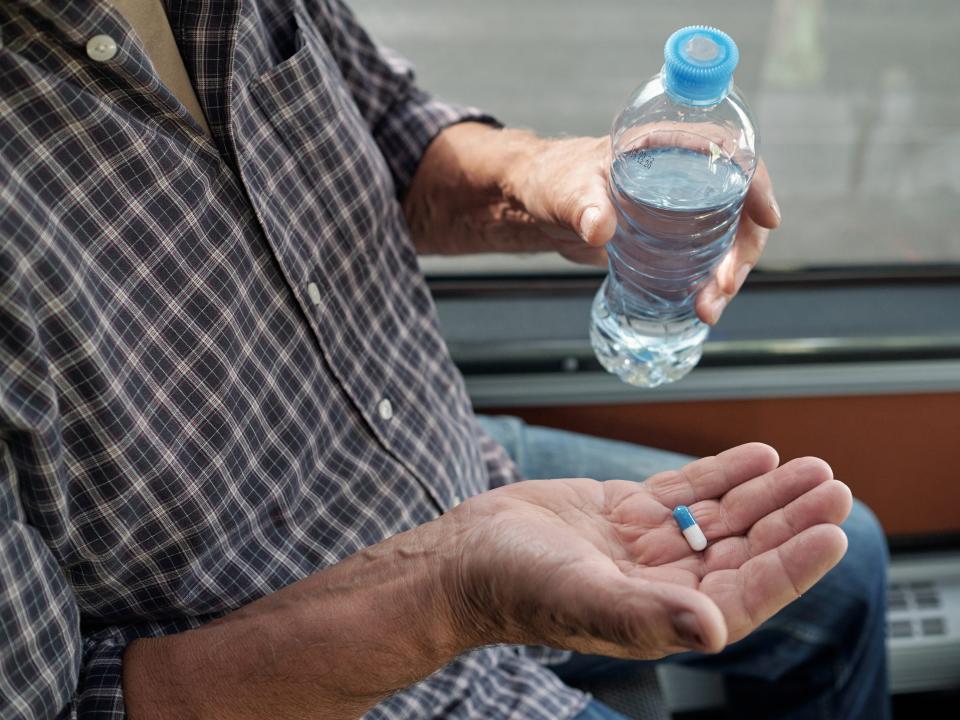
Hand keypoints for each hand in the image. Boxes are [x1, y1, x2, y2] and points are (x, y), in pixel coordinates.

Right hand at [443, 443, 849, 657]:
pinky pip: (685, 490)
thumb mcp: (582, 597)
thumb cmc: (514, 586)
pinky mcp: (625, 512)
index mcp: (663, 616)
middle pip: (743, 549)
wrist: (466, 556)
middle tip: (832, 486)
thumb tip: (713, 632)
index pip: (746, 593)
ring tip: (806, 467)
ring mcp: (646, 545)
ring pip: (721, 516)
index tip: (834, 533)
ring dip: (764, 493)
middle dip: (788, 519)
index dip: (792, 565)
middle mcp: (663, 583)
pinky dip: (721, 473)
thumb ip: (647, 614)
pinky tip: (753, 456)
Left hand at [504, 134, 781, 324]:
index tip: (768, 218)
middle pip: (738, 207)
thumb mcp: (565, 191)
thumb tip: (599, 227)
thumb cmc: (552, 181)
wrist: (537, 205)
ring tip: (709, 308)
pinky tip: (701, 306)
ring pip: (726, 238)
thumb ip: (581, 205)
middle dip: (742, 251)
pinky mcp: (670, 236)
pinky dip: (709, 282)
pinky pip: (705, 256)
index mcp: (667, 146)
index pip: (731, 155)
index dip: (757, 184)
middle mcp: (684, 174)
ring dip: (728, 275)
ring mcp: (680, 207)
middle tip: (722, 288)